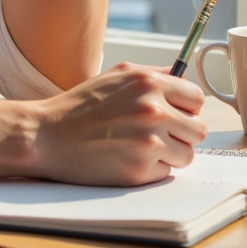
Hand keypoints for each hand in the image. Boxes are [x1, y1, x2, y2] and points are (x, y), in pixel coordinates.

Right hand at [32, 62, 206, 186]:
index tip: (175, 114)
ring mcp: (148, 142)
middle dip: (182, 133)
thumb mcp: (117, 76)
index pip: (197, 98)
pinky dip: (151, 170)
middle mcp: (153, 110)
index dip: (187, 108)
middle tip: (158, 134)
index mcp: (149, 83)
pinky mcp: (140, 171)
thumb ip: (154, 75)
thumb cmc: (81, 106)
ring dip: (170, 154)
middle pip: (198, 129)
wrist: (48, 136)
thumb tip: (183, 77)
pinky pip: (166, 173)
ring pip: (187, 154)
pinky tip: (127, 159)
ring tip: (140, 147)